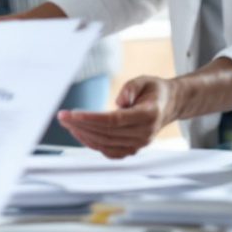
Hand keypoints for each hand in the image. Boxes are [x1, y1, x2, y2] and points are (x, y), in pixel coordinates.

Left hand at [57, 75, 177, 158]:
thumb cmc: (154, 91)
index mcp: (149, 115)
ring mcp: (139, 144)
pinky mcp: (133, 148)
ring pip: (106, 144)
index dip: (92, 118)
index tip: (73, 114)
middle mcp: (145, 133)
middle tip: (62, 117)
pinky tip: (79, 134)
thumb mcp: (144, 80)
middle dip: (81, 125)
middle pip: (107, 133)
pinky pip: (110, 151)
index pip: (115, 120)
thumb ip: (131, 88)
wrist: (169, 105)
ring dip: (83, 135)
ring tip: (67, 123)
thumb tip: (119, 102)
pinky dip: (93, 144)